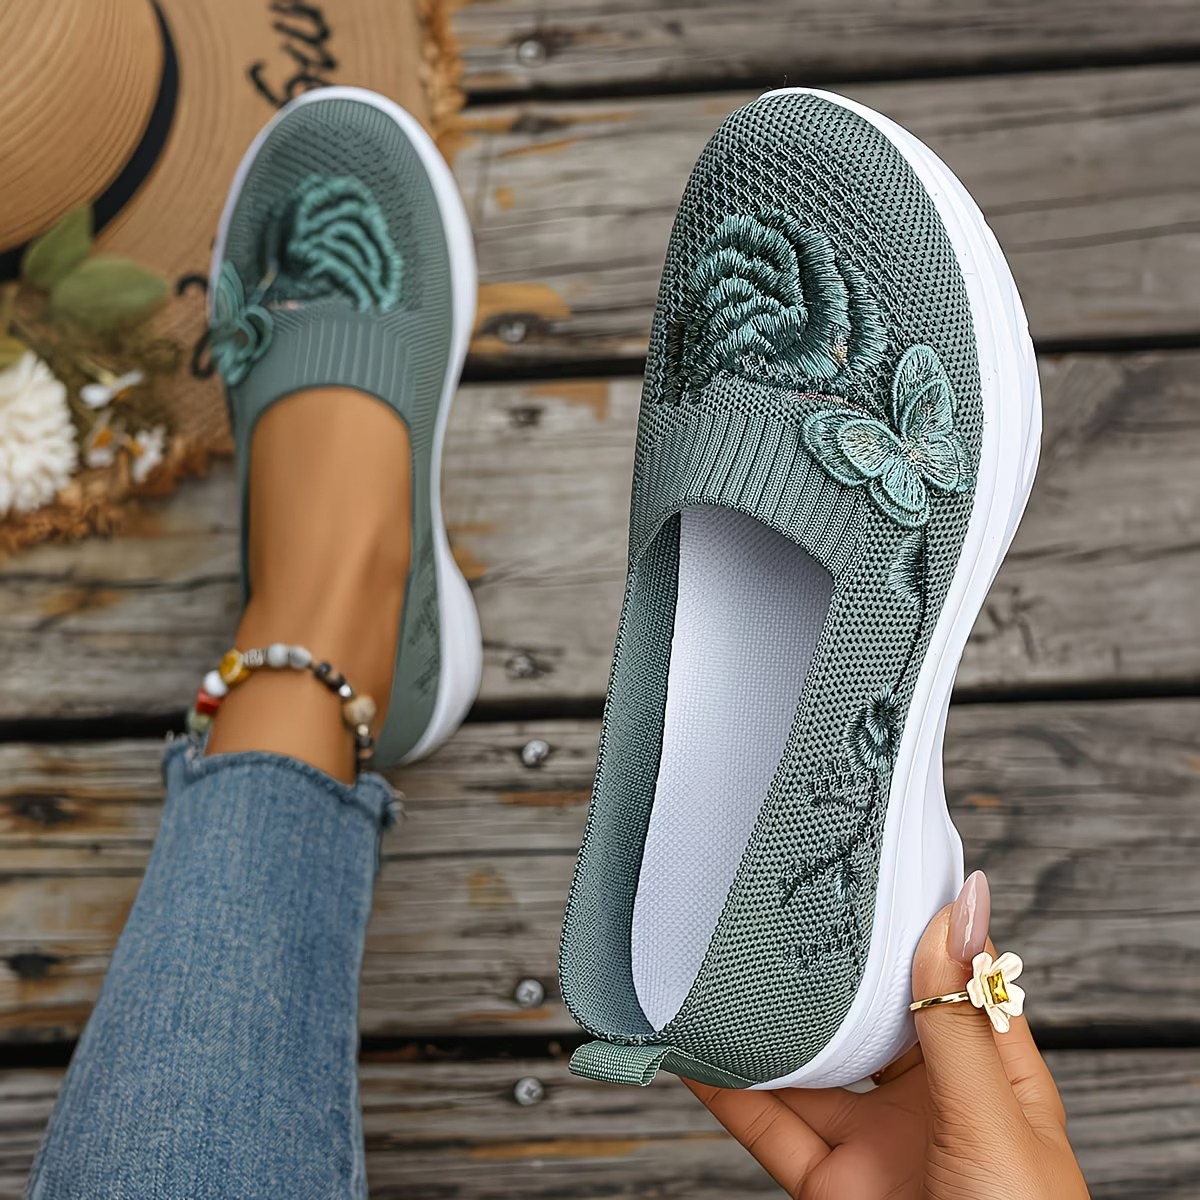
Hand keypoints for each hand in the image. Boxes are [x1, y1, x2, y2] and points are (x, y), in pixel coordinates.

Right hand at [685, 871, 1089, 1197]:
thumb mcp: (994, 1122)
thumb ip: (958, 1019)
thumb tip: (962, 905)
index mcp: (991, 1073)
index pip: (949, 976)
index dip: (911, 924)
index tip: (866, 868)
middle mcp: (932, 1102)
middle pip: (869, 1017)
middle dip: (825, 970)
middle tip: (778, 909)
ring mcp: (878, 1145)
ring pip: (810, 1069)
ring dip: (766, 1027)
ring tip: (722, 969)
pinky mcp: (830, 1187)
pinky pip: (771, 1128)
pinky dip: (729, 1091)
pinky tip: (697, 1049)